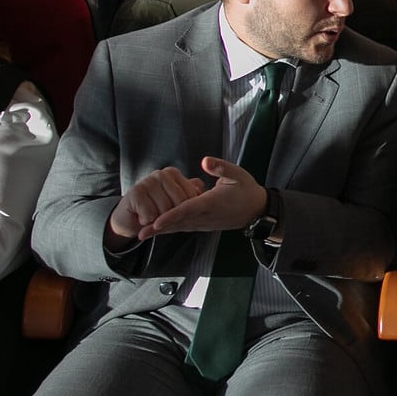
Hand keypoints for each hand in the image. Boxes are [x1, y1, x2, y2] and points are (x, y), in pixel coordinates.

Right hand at [107, 165, 204, 246]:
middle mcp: (161, 174)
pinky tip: (142, 217)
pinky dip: (147, 221)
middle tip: (160, 216)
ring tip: (151, 215)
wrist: (130, 217)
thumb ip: (188, 194)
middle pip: (179, 204)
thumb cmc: (155, 209)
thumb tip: (202, 188)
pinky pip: (150, 214)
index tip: (176, 214)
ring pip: (165, 210)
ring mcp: (147, 181)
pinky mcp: (135, 192)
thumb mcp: (175, 202)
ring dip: (158, 221)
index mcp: (174, 174)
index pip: (191, 197)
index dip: (186, 212)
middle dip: (172, 217)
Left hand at [137, 158, 267, 237]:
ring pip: (180, 228)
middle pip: (179, 223)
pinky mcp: (203, 225)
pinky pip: (184, 228)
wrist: (257, 211)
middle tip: (139, 233)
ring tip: (142, 234)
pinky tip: (156, 230)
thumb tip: (204, 161)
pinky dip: (170, 229)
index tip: (156, 222)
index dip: (171, 216)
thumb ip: (221, 167)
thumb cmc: (246, 190)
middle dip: (159, 229)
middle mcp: (206, 216)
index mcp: (212, 203)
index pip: (188, 209)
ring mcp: (204, 223)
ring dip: (161, 232)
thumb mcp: (238, 174)